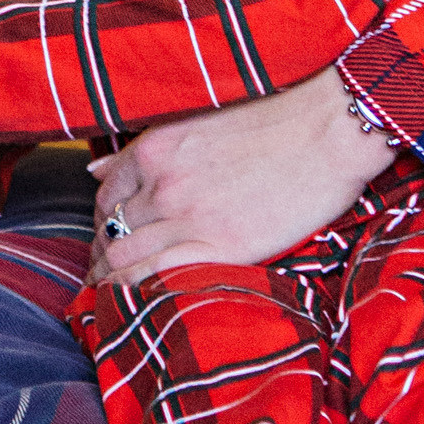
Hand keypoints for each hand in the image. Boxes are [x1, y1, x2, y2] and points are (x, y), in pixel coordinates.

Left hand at [90, 73, 386, 281]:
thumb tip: (96, 170)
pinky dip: (137, 292)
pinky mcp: (221, 246)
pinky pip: (158, 276)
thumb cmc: (274, 121)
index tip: (106, 237)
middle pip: (110, 229)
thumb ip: (145, 149)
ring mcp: (189, 216)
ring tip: (113, 294)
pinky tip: (136, 303)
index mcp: (155, 148)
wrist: (327, 132)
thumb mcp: (197, 122)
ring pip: (126, 257)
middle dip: (101, 255)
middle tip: (103, 273)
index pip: (104, 194)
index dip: (100, 221)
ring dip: (112, 279)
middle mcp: (163, 182)